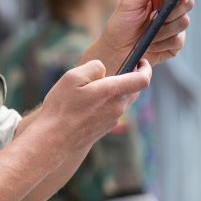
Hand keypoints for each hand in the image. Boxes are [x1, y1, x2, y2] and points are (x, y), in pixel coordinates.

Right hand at [36, 58, 151, 149]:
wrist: (55, 139)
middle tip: (115, 70)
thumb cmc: (61, 107)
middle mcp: (117, 107)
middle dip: (128, 78)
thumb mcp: (72, 77)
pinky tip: (87, 103)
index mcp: (112, 92)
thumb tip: (104, 69)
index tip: (141, 61)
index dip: (145, 68)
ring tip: (91, 87)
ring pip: (121, 99)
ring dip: (113, 91)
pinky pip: (112, 109)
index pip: (142, 80)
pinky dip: (106, 102)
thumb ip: (93, 67)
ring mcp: (113, 119)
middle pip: (133, 89)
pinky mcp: (106, 128)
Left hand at [89, 0, 194, 73]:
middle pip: (188, 4)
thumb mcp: (129, 1)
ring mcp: (174, 27)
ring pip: (184, 22)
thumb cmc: (121, 23)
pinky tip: (151, 43)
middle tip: (156, 16)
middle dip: (173, 10)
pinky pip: (178, 40)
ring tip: (147, 32)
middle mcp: (170, 10)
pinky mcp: (174, 44)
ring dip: (164, 28)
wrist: (116, 49)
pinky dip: (162, 42)